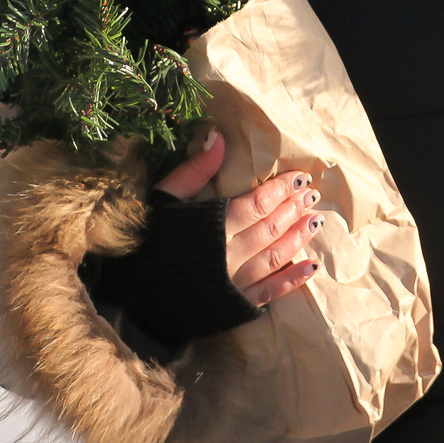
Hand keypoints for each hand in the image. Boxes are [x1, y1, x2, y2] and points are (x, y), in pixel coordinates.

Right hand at [154, 131, 322, 307]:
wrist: (127, 297)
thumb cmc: (142, 242)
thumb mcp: (163, 199)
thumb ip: (194, 170)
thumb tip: (218, 135)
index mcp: (212, 226)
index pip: (256, 204)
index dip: (280, 190)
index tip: (299, 177)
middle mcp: (228, 254)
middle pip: (269, 228)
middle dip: (293, 209)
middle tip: (312, 195)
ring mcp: (233, 283)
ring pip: (274, 256)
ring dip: (298, 237)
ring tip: (316, 221)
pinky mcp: (234, 307)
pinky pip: (270, 293)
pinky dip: (292, 279)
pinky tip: (311, 266)